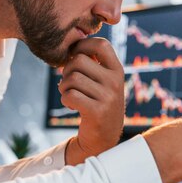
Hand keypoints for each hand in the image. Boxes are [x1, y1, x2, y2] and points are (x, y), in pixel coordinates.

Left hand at [59, 37, 124, 164]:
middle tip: (69, 82)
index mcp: (117, 70)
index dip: (82, 46)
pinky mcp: (97, 111)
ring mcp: (108, 97)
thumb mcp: (104, 82)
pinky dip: (65, 99)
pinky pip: (70, 95)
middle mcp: (115, 81)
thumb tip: (72, 45)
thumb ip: (94, 64)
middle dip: (66, 70)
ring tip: (70, 94)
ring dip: (64, 87)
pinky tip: (71, 105)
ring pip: (72, 78)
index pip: (101, 44)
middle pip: (79, 60)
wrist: (103, 138)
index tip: (75, 57)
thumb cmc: (98, 104)